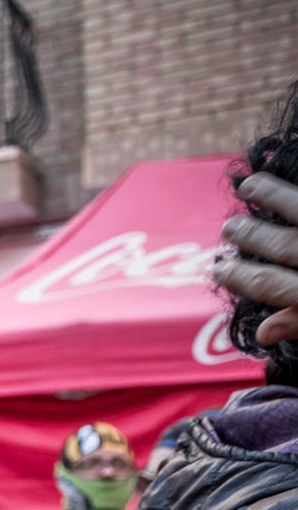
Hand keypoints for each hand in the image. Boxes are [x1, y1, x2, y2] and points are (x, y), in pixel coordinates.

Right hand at [217, 173, 297, 344]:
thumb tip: (264, 333)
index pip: (269, 284)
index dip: (239, 276)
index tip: (219, 268)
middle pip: (282, 245)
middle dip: (250, 235)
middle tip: (230, 228)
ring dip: (273, 194)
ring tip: (251, 184)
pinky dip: (296, 189)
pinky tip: (288, 175)